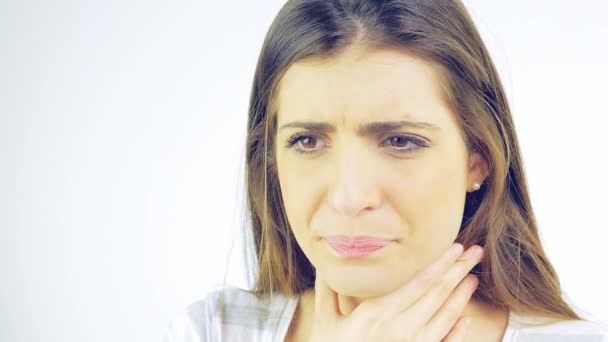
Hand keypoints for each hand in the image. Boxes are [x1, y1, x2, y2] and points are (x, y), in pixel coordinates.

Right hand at [308, 243, 482, 341]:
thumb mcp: (325, 322)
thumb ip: (327, 293)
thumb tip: (324, 267)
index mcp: (376, 314)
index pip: (418, 284)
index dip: (440, 264)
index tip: (455, 248)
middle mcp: (399, 329)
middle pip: (436, 296)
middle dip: (458, 272)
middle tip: (475, 254)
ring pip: (443, 318)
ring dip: (461, 297)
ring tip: (473, 278)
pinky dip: (457, 333)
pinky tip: (467, 319)